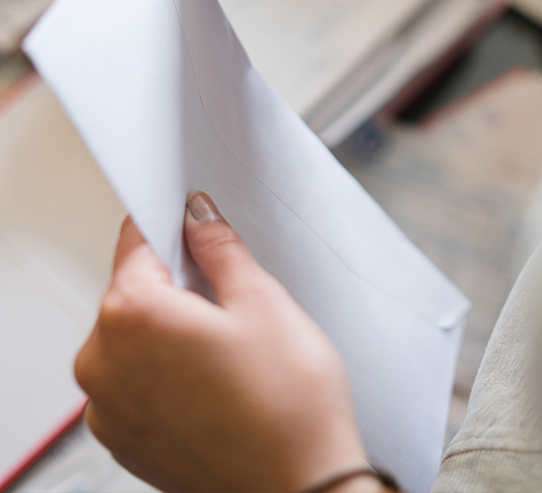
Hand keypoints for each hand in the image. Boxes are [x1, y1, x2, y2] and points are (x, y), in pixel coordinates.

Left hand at [74, 192, 375, 492]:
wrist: (299, 488)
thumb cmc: (287, 402)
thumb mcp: (261, 299)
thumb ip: (218, 246)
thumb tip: (197, 215)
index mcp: (131, 317)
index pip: (137, 240)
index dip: (172, 224)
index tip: (194, 222)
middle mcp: (103, 363)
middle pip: (133, 289)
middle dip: (177, 282)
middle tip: (232, 298)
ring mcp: (109, 408)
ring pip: (136, 335)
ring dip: (172, 326)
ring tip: (230, 347)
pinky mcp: (125, 440)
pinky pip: (136, 378)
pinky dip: (167, 367)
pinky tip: (216, 379)